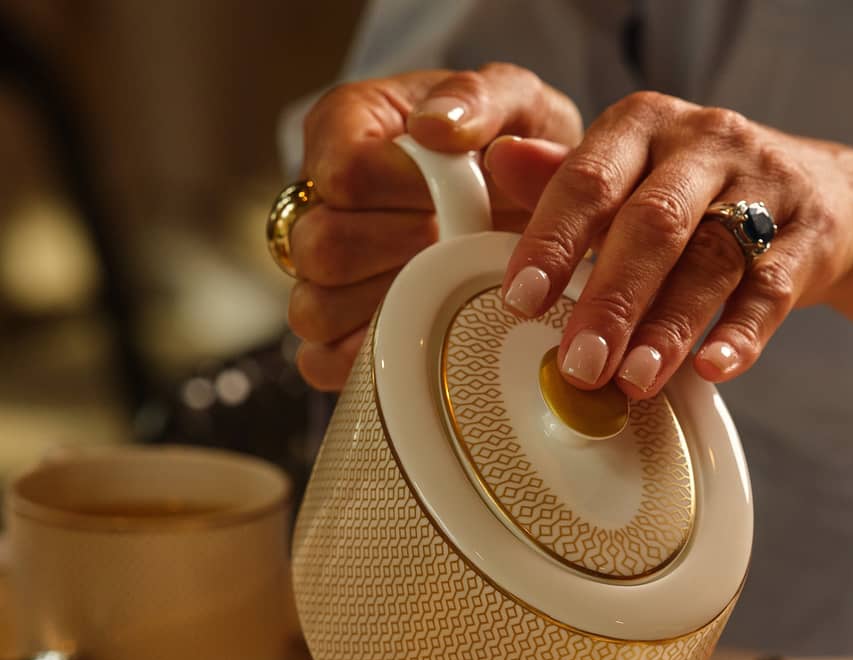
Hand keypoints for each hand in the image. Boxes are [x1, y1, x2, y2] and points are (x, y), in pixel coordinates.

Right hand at [289, 66, 580, 389]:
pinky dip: (368, 362)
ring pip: (312, 310)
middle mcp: (320, 198)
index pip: (344, 175)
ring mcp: (323, 269)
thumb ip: (480, 98)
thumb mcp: (517, 102)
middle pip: (321, 249)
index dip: (403, 198)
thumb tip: (436, 127)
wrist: (535, 201)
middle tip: (456, 250)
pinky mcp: (338, 330)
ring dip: (384, 312)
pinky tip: (418, 340)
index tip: (453, 200)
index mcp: (347, 127)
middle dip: (401, 258)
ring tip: (441, 290)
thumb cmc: (517, 147)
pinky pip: (322, 362)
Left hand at [484, 92, 852, 397]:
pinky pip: (772, 290)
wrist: (825, 194)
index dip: (553, 241)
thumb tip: (498, 163)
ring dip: (669, 328)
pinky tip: (712, 369)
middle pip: (653, 224)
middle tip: (580, 364)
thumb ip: (568, 178)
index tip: (522, 300)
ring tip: (635, 382)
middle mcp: (705, 143)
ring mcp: (764, 187)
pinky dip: (741, 334)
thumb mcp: (633, 173)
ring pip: (711, 260)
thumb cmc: (704, 192)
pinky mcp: (810, 235)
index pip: (590, 178)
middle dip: (611, 299)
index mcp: (646, 124)